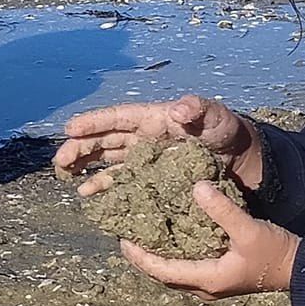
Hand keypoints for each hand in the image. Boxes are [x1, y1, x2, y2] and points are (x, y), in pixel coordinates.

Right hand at [54, 93, 262, 193]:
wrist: (244, 161)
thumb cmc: (229, 133)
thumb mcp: (217, 118)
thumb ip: (199, 110)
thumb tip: (178, 109)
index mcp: (155, 120)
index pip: (118, 120)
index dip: (94, 123)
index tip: (70, 128)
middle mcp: (146, 138)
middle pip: (106, 141)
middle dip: (81, 148)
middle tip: (60, 162)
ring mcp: (147, 160)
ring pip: (109, 162)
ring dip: (87, 168)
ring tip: (66, 177)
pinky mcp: (154, 181)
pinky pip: (124, 183)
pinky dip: (106, 188)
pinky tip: (90, 196)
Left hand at [122, 182, 298, 296]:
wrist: (301, 269)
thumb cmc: (274, 252)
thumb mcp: (248, 228)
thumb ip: (222, 209)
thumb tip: (196, 187)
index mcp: (207, 280)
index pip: (162, 270)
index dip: (139, 256)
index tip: (122, 238)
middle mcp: (205, 287)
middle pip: (163, 274)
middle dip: (143, 257)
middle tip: (127, 234)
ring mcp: (213, 284)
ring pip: (175, 272)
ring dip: (157, 257)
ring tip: (143, 234)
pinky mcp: (220, 275)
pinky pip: (187, 267)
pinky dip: (174, 254)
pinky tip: (171, 235)